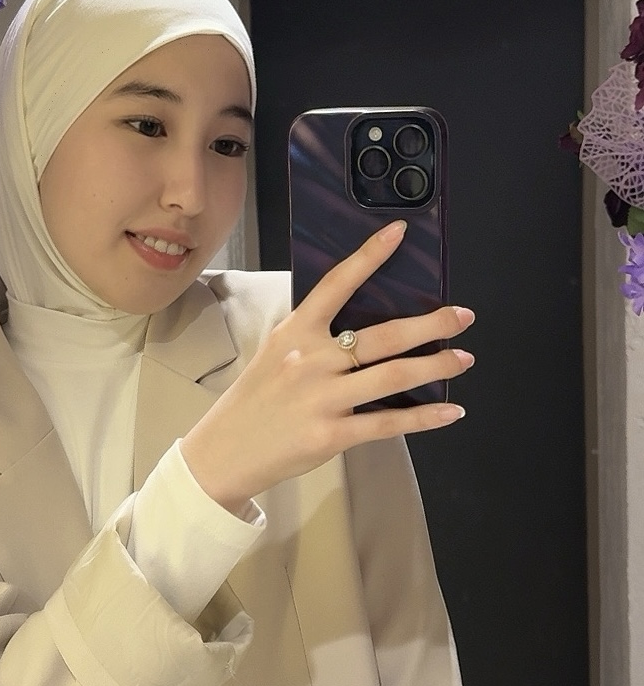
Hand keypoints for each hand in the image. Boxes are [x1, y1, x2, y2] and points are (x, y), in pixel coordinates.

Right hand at [181, 220, 473, 512]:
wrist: (223, 452)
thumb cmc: (253, 402)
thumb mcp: (272, 354)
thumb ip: (311, 337)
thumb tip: (360, 325)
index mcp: (294, 334)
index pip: (336, 284)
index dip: (369, 256)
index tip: (398, 233)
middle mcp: (310, 361)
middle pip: (384, 336)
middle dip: (431, 325)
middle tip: (462, 316)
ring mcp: (321, 399)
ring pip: (393, 375)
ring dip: (436, 366)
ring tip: (462, 359)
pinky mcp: (330, 435)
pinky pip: (387, 422)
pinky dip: (425, 417)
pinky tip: (450, 411)